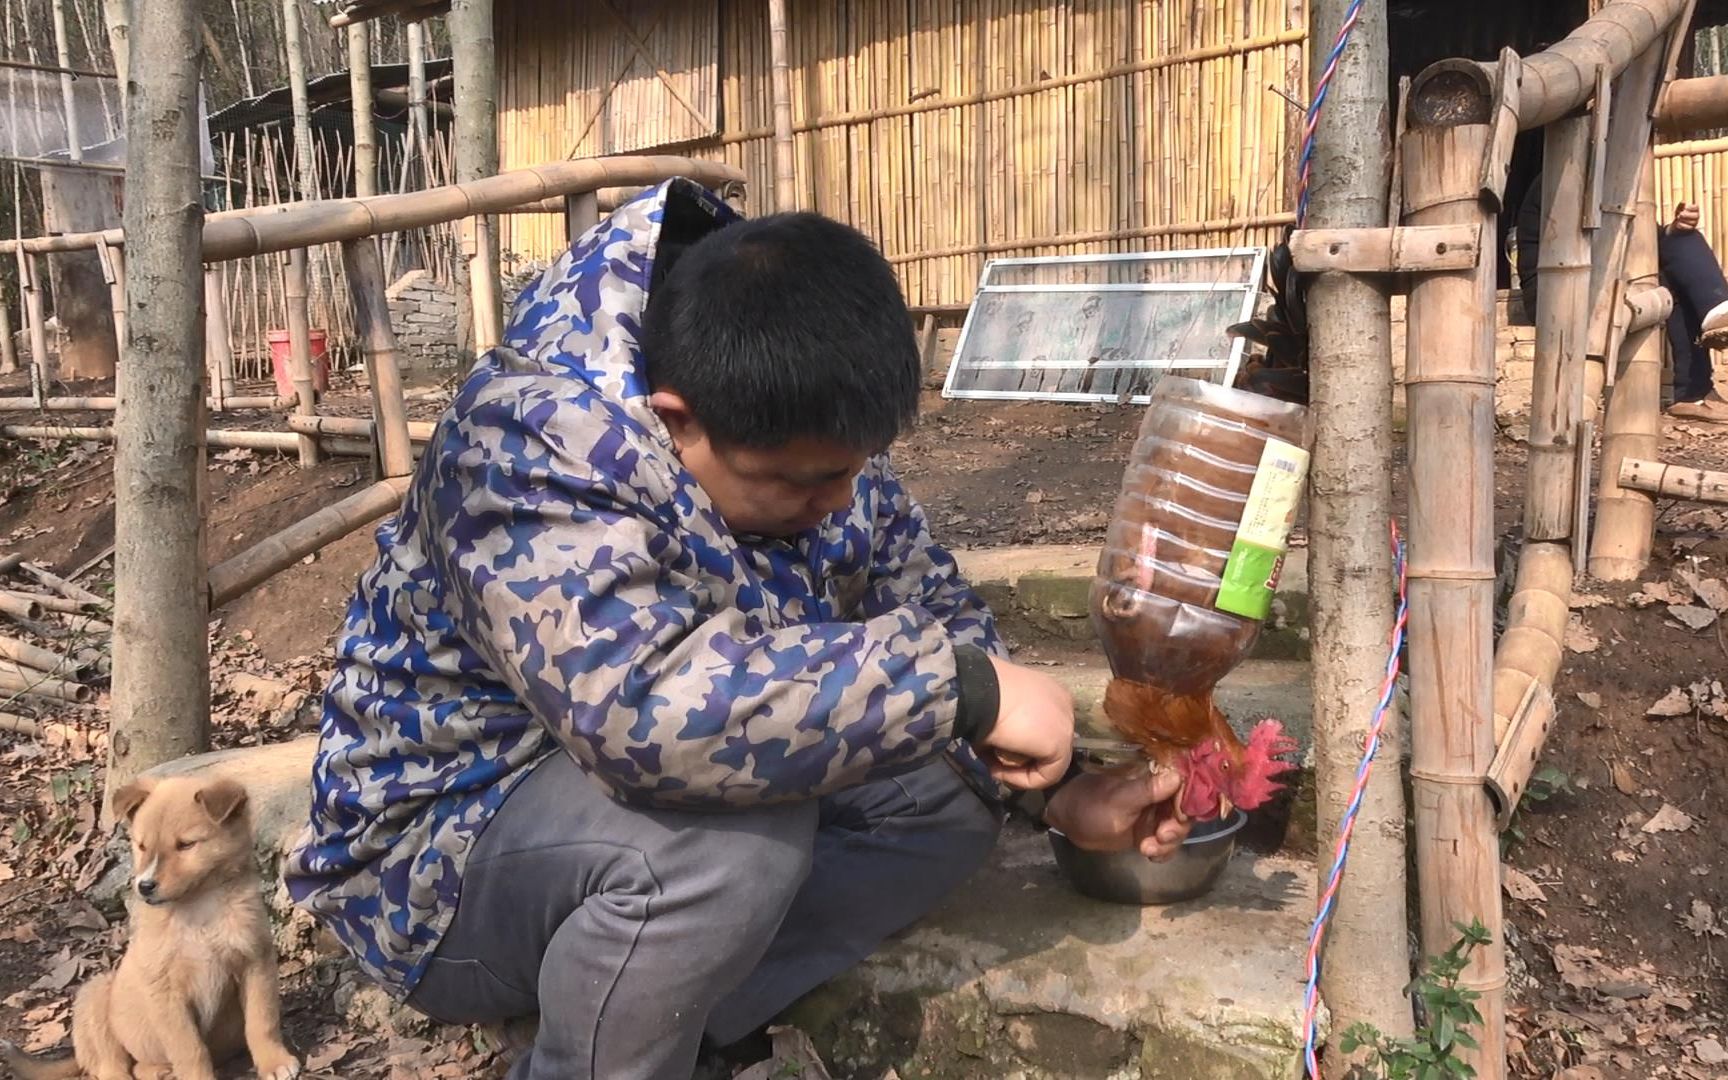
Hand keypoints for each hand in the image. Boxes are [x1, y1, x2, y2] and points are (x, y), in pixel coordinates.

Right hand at [972, 657, 1073, 789]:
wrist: (980, 692)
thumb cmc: (982, 693)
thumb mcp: (998, 703)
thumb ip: (1010, 721)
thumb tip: (1004, 742)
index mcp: (1051, 691)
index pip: (1044, 727)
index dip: (1022, 744)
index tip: (997, 749)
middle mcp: (1065, 705)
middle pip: (1047, 744)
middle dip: (1023, 758)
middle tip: (995, 762)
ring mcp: (1066, 726)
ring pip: (1048, 763)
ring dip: (1020, 771)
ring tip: (995, 767)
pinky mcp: (1060, 745)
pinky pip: (1046, 775)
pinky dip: (1023, 780)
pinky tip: (1001, 771)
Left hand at [1043, 766, 1191, 860]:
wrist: (1070, 821)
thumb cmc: (1091, 804)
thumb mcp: (1120, 799)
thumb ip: (1147, 790)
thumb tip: (1177, 776)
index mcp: (1154, 775)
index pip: (1185, 784)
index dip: (1187, 802)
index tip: (1178, 816)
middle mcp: (1160, 791)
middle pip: (1186, 810)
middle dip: (1177, 827)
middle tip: (1161, 837)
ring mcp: (1156, 811)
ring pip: (1177, 829)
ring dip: (1168, 842)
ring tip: (1147, 849)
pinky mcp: (1150, 829)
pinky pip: (1167, 842)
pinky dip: (1163, 851)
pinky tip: (1150, 855)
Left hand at [1671, 202, 1700, 233]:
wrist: (1675, 224)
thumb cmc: (1678, 214)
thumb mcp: (1678, 209)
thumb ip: (1680, 206)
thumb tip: (1683, 201)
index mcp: (1695, 209)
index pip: (1696, 207)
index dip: (1691, 207)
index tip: (1685, 208)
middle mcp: (1697, 216)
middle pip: (1696, 215)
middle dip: (1687, 215)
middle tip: (1680, 214)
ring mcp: (1695, 222)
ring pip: (1693, 222)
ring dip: (1684, 220)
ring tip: (1678, 218)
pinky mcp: (1691, 228)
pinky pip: (1689, 228)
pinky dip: (1682, 225)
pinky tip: (1678, 224)